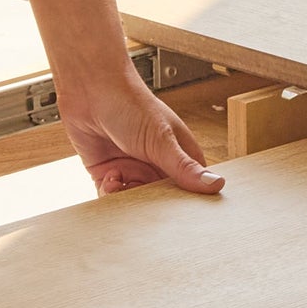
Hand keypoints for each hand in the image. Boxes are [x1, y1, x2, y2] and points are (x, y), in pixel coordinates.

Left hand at [58, 69, 226, 196]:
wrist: (89, 88)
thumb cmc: (130, 102)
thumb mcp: (161, 138)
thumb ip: (184, 166)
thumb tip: (217, 184)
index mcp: (179, 155)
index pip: (192, 190)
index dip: (187, 205)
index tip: (181, 219)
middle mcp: (157, 165)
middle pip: (162, 203)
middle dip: (151, 206)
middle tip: (143, 203)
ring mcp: (133, 170)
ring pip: (135, 203)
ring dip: (126, 198)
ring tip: (120, 181)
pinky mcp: (109, 173)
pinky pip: (112, 198)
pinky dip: (109, 194)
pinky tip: (108, 178)